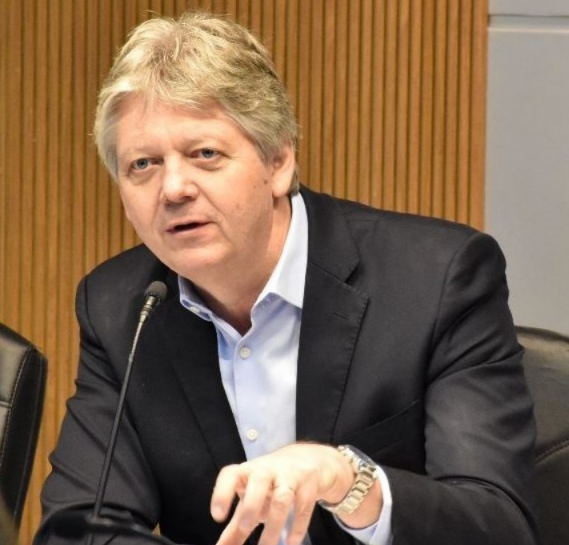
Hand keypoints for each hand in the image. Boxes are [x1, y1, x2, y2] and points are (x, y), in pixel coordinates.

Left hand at [210, 442, 355, 544]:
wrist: (306, 459)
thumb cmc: (270, 483)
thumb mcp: (251, 499)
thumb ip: (235, 526)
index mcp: (247, 471)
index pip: (231, 474)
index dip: (222, 493)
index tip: (217, 516)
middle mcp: (267, 470)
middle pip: (259, 481)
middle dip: (252, 504)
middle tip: (244, 527)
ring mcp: (290, 475)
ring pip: (282, 497)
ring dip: (274, 523)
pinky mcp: (309, 484)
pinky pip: (304, 505)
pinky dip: (298, 526)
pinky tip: (292, 542)